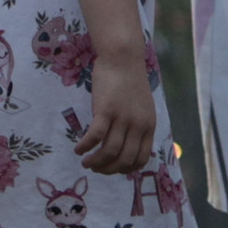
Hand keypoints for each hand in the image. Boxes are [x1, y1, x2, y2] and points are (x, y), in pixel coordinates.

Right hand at [75, 54, 155, 175]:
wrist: (123, 58)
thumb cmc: (129, 82)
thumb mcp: (142, 108)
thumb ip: (137, 126)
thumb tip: (126, 146)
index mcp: (149, 126)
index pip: (141, 159)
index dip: (126, 169)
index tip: (113, 169)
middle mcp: (138, 125)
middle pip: (124, 159)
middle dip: (108, 170)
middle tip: (96, 168)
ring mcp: (122, 118)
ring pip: (109, 152)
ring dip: (95, 162)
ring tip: (85, 162)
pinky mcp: (106, 110)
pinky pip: (94, 136)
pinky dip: (85, 146)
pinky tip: (78, 149)